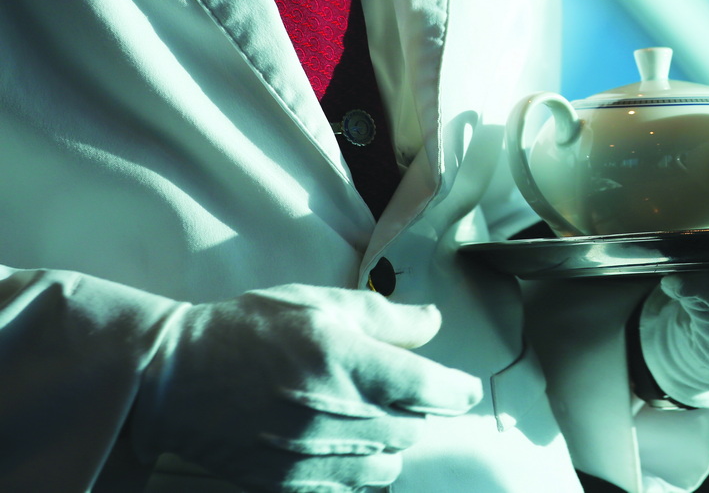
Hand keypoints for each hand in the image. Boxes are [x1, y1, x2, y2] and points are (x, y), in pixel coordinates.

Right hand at [129, 284, 482, 491]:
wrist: (174, 377)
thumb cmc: (249, 329)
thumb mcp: (318, 303)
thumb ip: (384, 317)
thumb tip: (434, 323)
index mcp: (346, 360)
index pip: (429, 388)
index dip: (458, 390)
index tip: (466, 389)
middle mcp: (334, 413)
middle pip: (411, 429)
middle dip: (416, 412)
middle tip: (400, 393)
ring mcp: (310, 455)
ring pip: (386, 465)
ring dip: (390, 445)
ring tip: (371, 420)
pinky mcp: (287, 483)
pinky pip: (348, 490)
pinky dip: (358, 472)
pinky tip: (343, 447)